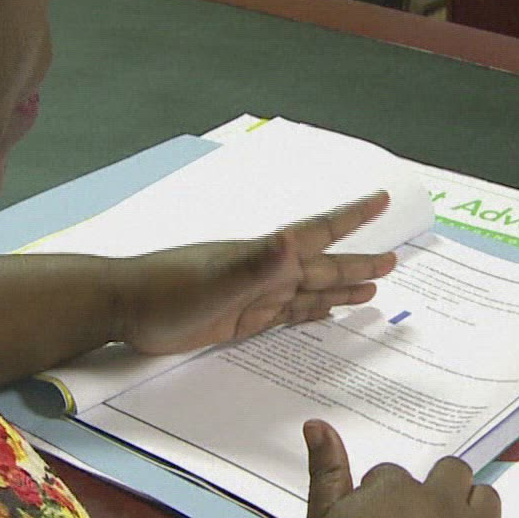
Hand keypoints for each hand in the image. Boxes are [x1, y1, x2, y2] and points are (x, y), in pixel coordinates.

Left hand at [121, 194, 397, 355]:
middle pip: (323, 267)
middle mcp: (265, 271)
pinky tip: (322, 311)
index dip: (352, 218)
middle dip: (357, 263)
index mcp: (266, 257)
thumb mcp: (217, 279)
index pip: (319, 234)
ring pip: (308, 291)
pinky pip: (286, 313)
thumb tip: (293, 245)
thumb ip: (257, 264)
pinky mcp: (239, 318)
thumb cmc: (166, 291)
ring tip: (371, 287)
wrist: (125, 307)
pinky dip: (309, 311)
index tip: (382, 200)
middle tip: (393, 260)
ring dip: (339, 289)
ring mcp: (253, 294)